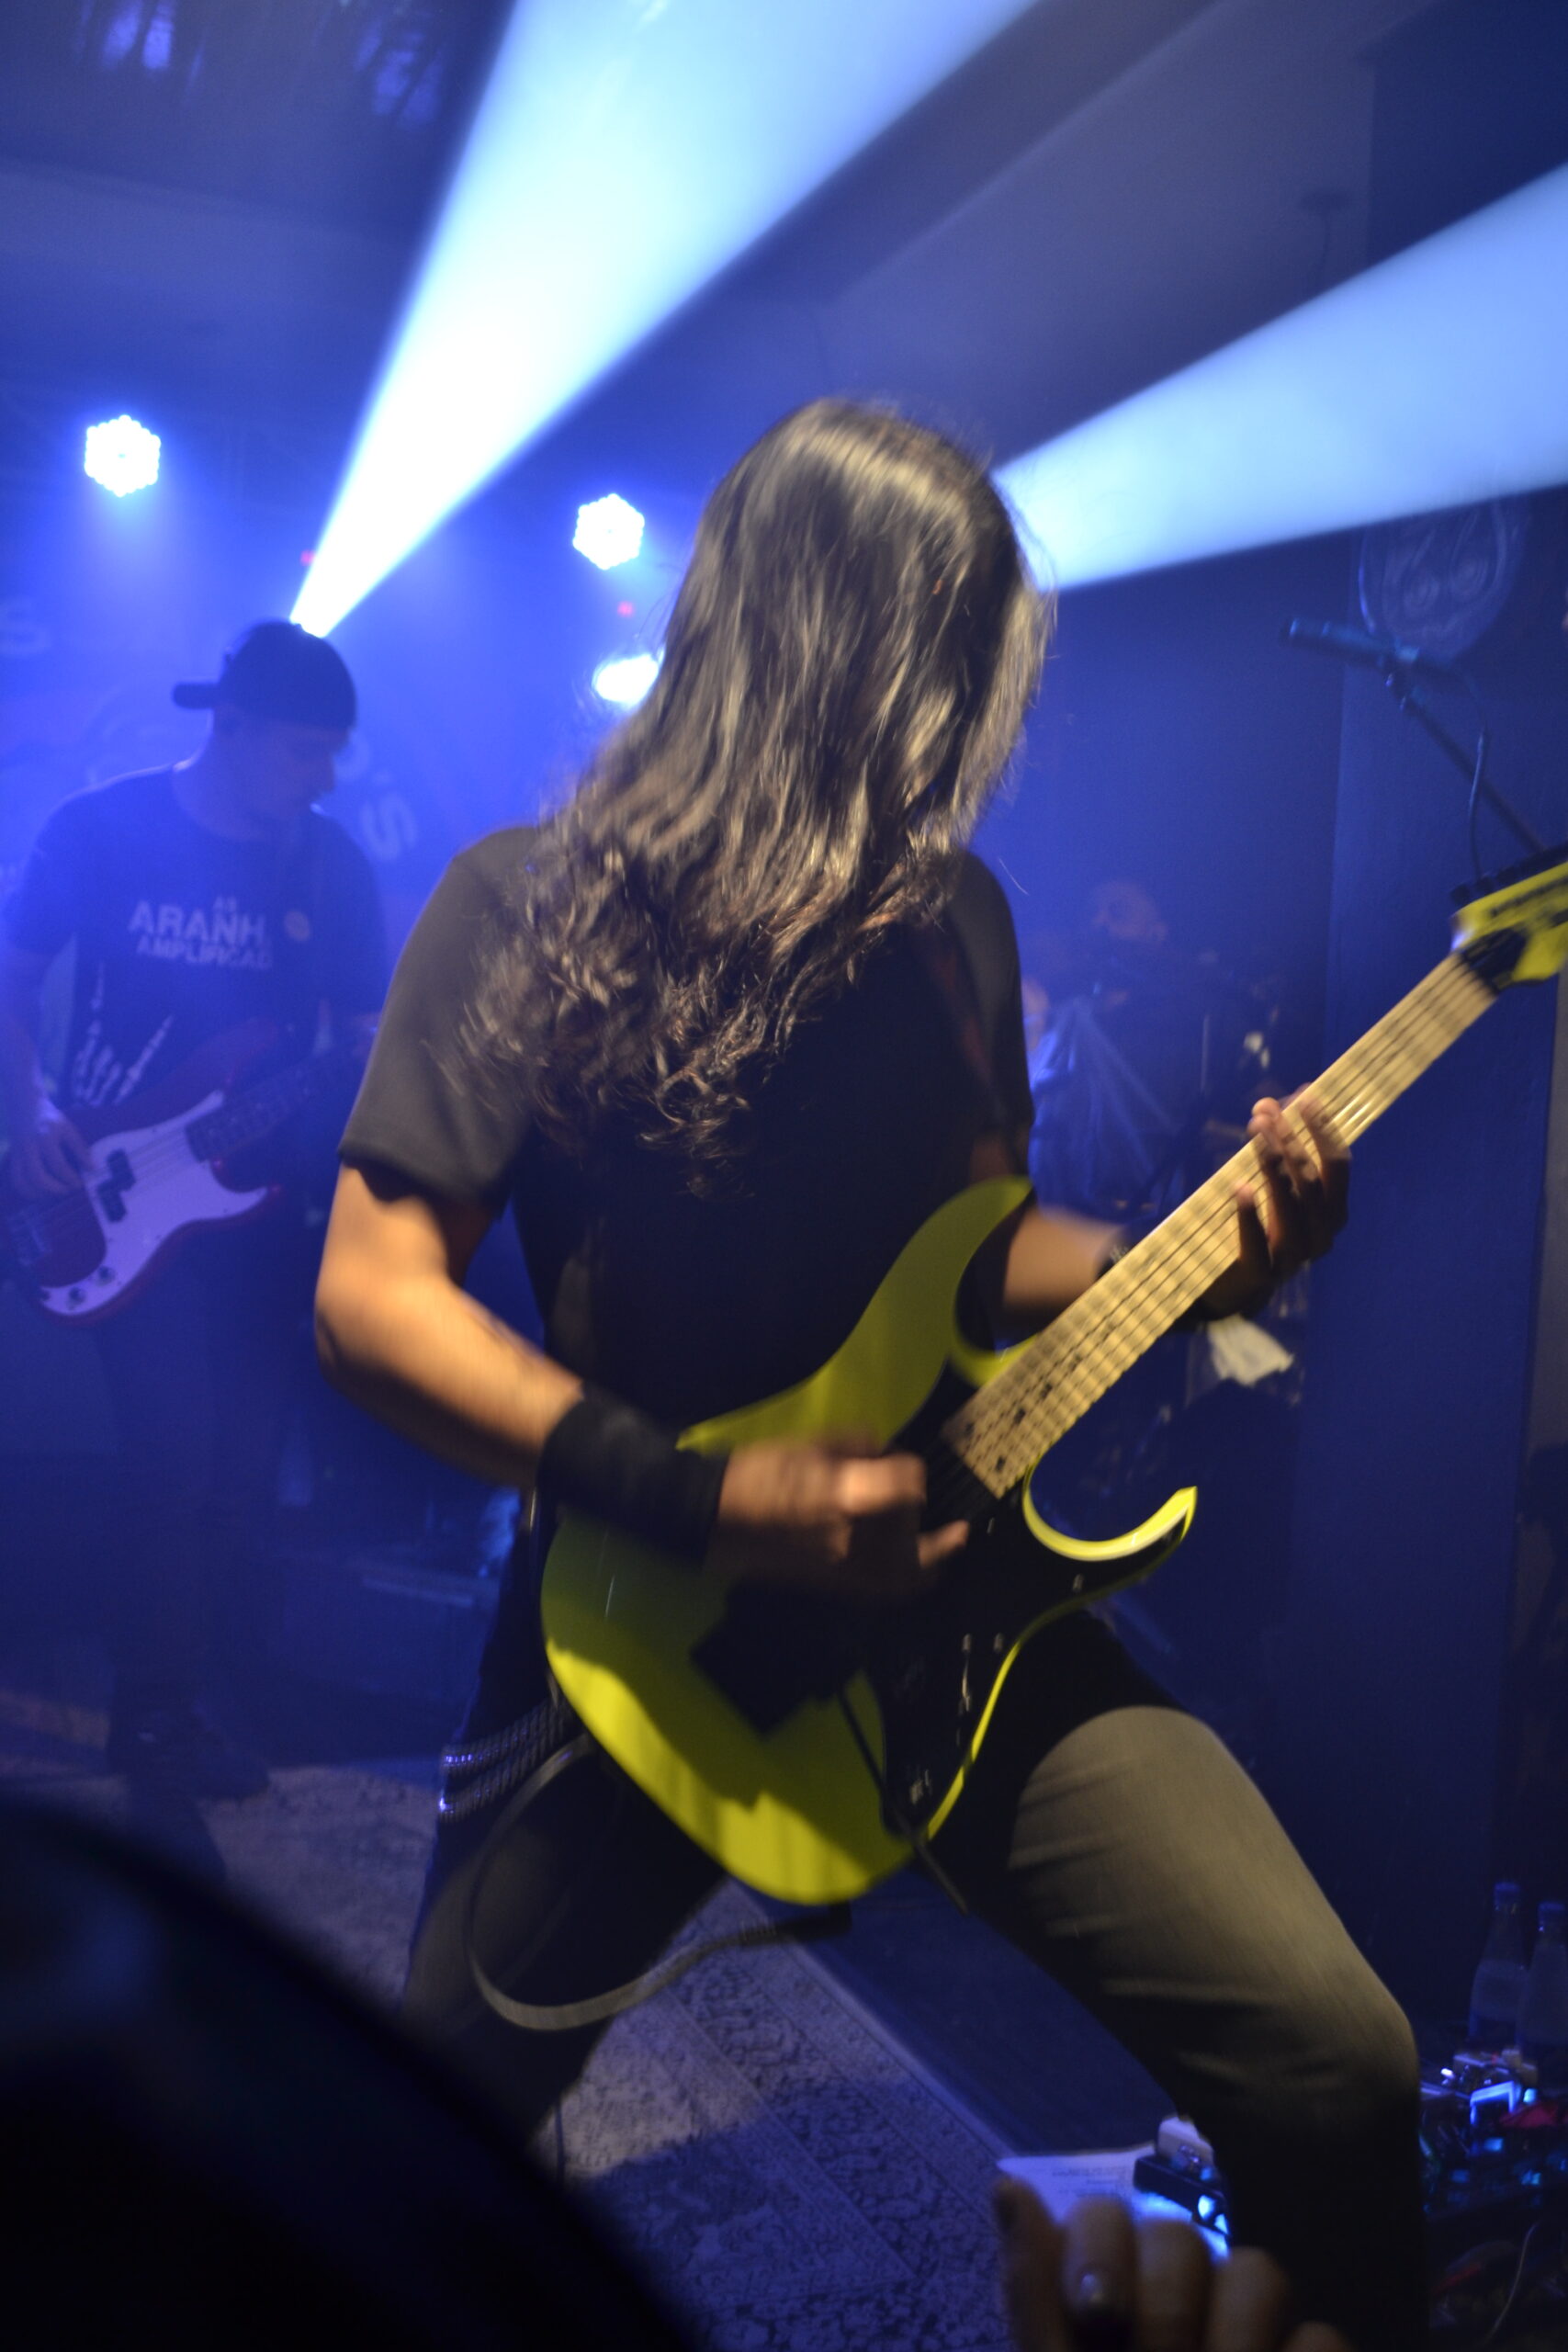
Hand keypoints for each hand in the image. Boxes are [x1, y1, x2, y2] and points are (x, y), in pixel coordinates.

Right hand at [6, 1098, 88, 1198]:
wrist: (25, 1107)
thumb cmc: (51, 1120)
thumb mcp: (69, 1129)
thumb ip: (80, 1149)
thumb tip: (93, 1169)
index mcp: (46, 1137)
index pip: (58, 1164)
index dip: (70, 1178)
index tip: (79, 1184)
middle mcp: (30, 1147)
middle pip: (38, 1176)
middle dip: (55, 1188)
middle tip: (68, 1190)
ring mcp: (19, 1153)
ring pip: (24, 1180)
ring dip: (40, 1193)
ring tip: (55, 1193)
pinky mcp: (13, 1158)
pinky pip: (16, 1179)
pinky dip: (26, 1190)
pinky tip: (39, 1193)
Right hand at [708, 1435, 968, 1601]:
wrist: (716, 1518)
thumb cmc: (758, 1472)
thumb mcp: (811, 1445)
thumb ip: (859, 1447)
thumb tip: (888, 1455)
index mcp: (847, 1496)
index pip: (908, 1487)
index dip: (911, 1472)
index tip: (904, 1463)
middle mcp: (854, 1539)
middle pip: (914, 1535)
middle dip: (929, 1524)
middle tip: (942, 1514)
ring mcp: (845, 1568)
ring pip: (907, 1573)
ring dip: (933, 1560)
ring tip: (950, 1545)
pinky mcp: (834, 1585)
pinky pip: (885, 1590)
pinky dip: (909, 1581)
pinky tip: (919, 1569)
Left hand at [995, 2184, 1351, 2351]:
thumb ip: (1033, 2293)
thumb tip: (1007, 2183)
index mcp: (1109, 2301)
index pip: (1106, 2218)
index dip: (1101, 2255)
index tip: (1097, 2318)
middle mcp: (1180, 2299)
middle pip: (1182, 2237)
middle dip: (1166, 2313)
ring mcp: (1252, 2330)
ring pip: (1262, 2270)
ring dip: (1236, 2342)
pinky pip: (1323, 2335)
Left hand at [1196, 1094, 1347, 1321]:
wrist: (1239, 1282)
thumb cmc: (1263, 1223)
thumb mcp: (1275, 1185)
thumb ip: (1277, 1149)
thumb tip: (1270, 1103)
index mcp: (1334, 1211)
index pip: (1338, 1166)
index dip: (1323, 1130)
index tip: (1305, 1097)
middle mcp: (1323, 1234)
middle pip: (1312, 1183)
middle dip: (1291, 1143)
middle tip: (1264, 1115)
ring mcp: (1296, 1258)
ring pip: (1291, 1207)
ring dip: (1273, 1166)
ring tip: (1255, 1136)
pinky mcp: (1264, 1274)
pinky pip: (1258, 1244)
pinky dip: (1250, 1215)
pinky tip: (1239, 1187)